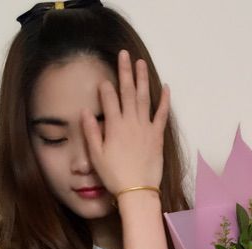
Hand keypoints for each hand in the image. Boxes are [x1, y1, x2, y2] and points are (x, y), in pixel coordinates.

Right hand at [80, 49, 170, 196]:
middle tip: (124, 54)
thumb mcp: (97, 156)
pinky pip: (162, 114)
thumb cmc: (114, 176)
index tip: (103, 81)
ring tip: (141, 63)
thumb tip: (86, 112)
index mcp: (114, 126)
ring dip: (142, 79)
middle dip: (125, 71)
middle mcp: (130, 122)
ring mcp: (146, 128)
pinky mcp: (157, 136)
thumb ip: (91, 132)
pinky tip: (166, 87)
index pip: (108, 98)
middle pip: (127, 91)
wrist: (137, 191)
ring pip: (144, 97)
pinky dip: (164, 100)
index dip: (105, 87)